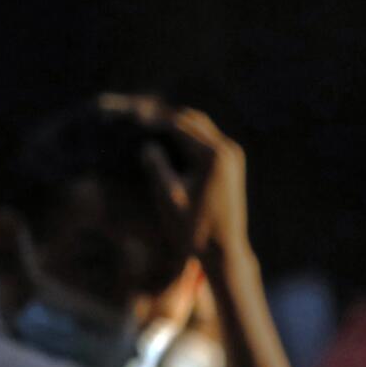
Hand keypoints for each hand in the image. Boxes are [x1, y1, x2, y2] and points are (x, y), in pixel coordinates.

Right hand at [143, 105, 249, 258]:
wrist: (224, 250)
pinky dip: (187, 136)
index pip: (178, 125)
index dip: (154, 120)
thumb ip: (157, 168)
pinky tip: (168, 142)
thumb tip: (147, 145)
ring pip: (201, 127)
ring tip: (150, 126)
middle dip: (165, 117)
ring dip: (176, 125)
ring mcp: (233, 156)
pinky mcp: (232, 164)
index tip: (132, 118)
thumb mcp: (169, 198)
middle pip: (192, 120)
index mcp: (213, 155)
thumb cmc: (193, 229)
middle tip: (138, 116)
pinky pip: (207, 140)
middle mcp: (227, 150)